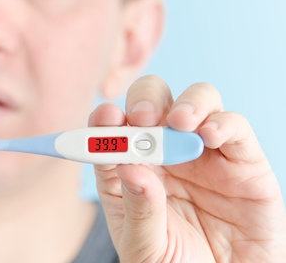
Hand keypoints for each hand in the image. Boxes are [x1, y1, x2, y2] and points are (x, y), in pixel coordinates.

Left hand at [91, 75, 285, 261]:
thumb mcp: (146, 248)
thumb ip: (138, 210)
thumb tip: (129, 168)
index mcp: (132, 172)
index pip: (112, 133)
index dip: (105, 120)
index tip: (105, 117)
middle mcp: (165, 155)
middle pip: (152, 103)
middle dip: (145, 100)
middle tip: (143, 117)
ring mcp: (204, 154)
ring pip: (196, 101)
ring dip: (186, 103)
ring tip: (179, 122)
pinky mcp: (244, 162)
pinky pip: (236, 128)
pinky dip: (224, 123)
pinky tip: (210, 136)